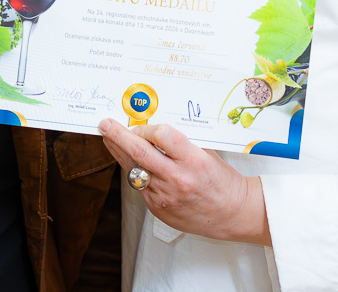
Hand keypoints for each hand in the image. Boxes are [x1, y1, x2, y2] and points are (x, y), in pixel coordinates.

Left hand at [98, 118, 270, 244]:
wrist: (232, 214)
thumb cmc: (222, 181)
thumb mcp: (207, 154)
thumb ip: (181, 143)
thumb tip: (152, 128)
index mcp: (194, 161)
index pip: (162, 135)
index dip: (147, 127)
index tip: (140, 124)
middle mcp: (177, 179)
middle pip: (139, 152)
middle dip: (117, 136)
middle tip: (104, 125)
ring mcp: (165, 196)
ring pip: (134, 169)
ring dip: (120, 153)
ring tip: (110, 139)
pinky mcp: (158, 208)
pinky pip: (140, 185)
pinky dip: (135, 171)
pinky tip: (133, 163)